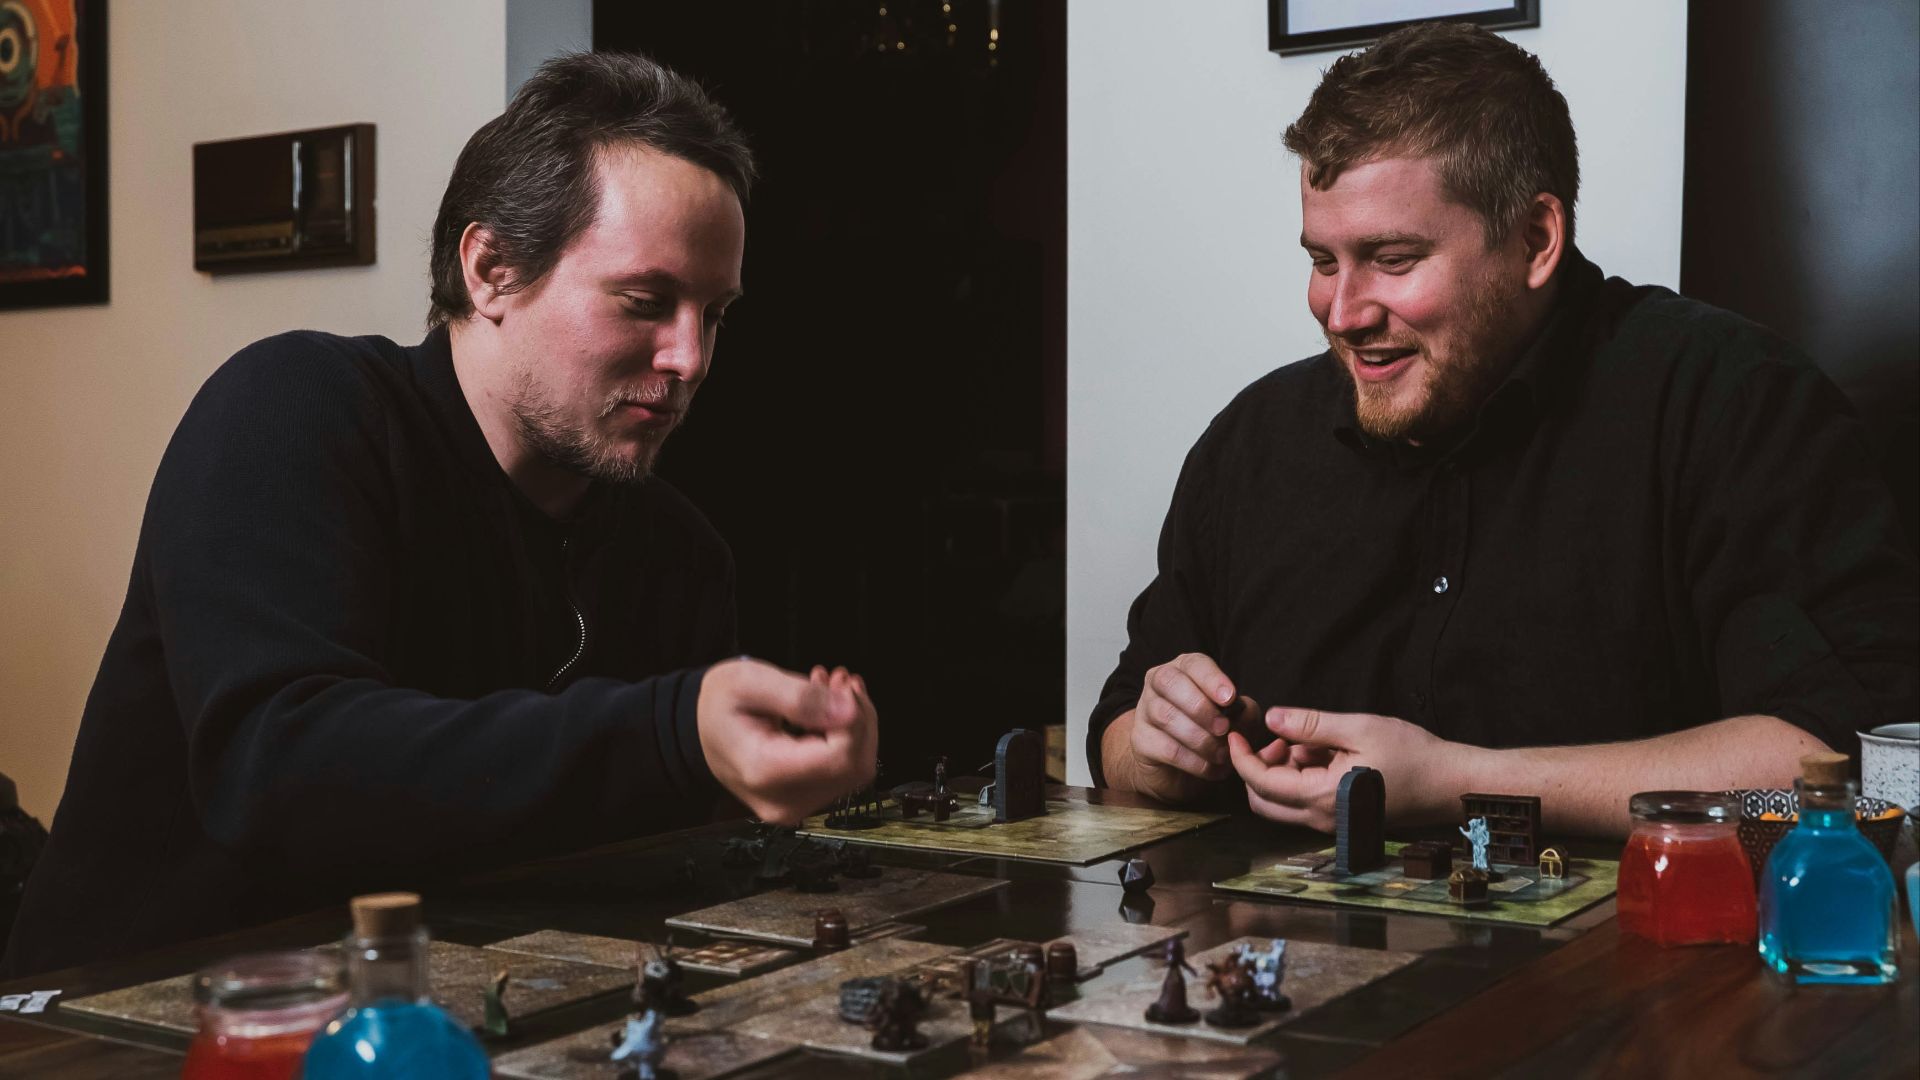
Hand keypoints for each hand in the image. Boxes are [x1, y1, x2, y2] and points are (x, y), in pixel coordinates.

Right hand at [697, 657, 877, 825]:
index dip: (854, 719)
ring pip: (856, 769)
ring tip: (830, 688)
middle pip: (853, 767)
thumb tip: (849, 711)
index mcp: (764, 771)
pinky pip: (844, 772)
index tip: (839, 683)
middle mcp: (781, 800)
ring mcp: (793, 806)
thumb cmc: (719, 704)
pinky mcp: (802, 800)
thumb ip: (800, 697)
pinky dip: (846, 737)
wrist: (700, 728)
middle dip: (858, 718)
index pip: (838, 757)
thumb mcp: (751, 682)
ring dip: (854, 725)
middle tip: (837, 679)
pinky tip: (829, 710)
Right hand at [1128, 653, 1247, 800]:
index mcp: (1184, 669)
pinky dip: (1193, 761)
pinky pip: (1166, 748)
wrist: (1178, 767)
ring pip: (1166, 716)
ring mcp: (1145, 710)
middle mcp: (1159, 683)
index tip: (1230, 698)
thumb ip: (1244, 711)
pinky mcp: (1140, 740)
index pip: (1194, 664)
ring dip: (1200, 738)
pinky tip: (1211, 768)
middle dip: (1200, 707)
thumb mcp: (1234, 717)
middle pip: (1170, 683)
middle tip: (1223, 728)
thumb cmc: (1209, 731)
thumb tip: (1243, 712)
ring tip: (1222, 755)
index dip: (1212, 679)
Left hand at [1225, 706, 1463, 830]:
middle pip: (1263, 801)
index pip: (1260, 782)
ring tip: (1310, 741)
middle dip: (1258, 767)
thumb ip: (1311, 725)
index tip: (1235, 732)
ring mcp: (1332, 824)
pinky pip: (1305, 803)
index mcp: (1321, 797)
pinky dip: (1301, 779)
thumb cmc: (1412, 754)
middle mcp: (1322, 819)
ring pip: (1282, 804)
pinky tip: (1326, 754)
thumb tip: (1271, 718)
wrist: (1449, 784)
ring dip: (1282, 772)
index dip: (1241, 756)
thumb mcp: (1359, 728)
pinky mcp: (1342, 820)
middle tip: (1278, 737)